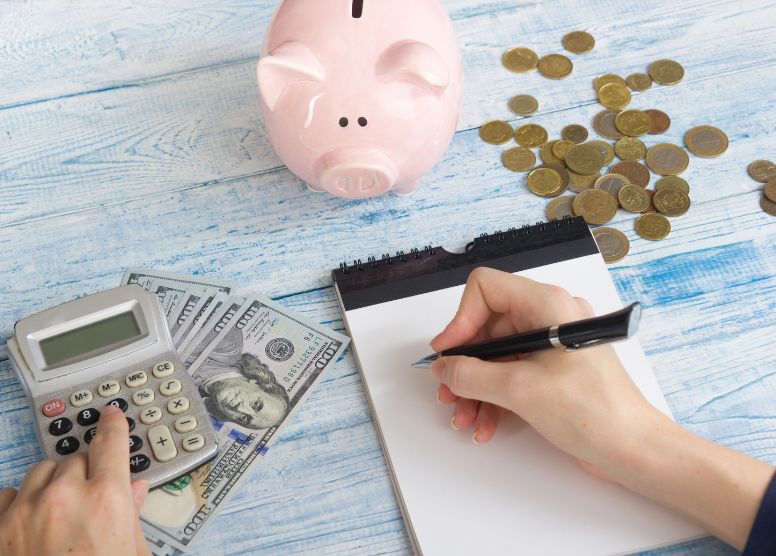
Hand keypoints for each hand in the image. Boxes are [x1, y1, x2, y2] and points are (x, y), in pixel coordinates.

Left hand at [0, 406, 151, 555]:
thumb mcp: (133, 554)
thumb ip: (131, 517)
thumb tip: (133, 493)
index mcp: (106, 499)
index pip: (110, 442)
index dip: (113, 424)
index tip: (111, 414)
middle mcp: (64, 497)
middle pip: (76, 459)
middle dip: (86, 473)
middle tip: (92, 498)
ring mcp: (25, 512)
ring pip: (41, 472)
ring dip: (53, 483)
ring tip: (62, 510)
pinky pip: (7, 494)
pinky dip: (18, 500)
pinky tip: (30, 518)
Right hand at [429, 267, 774, 548]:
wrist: (633, 449)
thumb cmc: (596, 411)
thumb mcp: (519, 389)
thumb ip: (471, 374)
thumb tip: (445, 367)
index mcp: (548, 304)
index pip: (486, 290)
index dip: (460, 319)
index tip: (448, 351)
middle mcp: (551, 318)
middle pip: (488, 327)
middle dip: (465, 363)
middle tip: (448, 389)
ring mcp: (553, 345)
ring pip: (497, 356)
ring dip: (475, 387)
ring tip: (465, 416)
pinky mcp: (555, 371)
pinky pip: (512, 374)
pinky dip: (494, 397)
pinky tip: (486, 424)